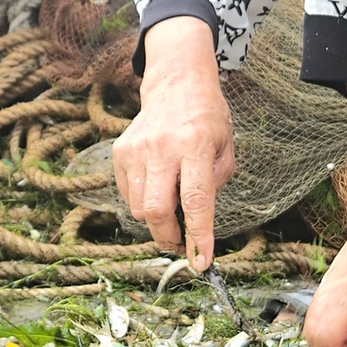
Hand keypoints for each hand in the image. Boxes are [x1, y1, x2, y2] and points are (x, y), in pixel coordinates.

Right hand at [113, 16, 235, 267]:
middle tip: (180, 246)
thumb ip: (216, 182)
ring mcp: (137, 150)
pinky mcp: (120, 152)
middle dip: (168, 239)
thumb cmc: (207, 119)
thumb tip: (198, 219)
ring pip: (138, 208)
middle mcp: (162, 148)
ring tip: (171, 209)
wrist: (176, 84)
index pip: (196, 200)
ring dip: (156, 221)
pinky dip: (142, 202)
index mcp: (195, 146)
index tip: (202, 263)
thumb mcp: (227, 146)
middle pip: (156, 211)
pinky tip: (157, 187)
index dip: (199, 236)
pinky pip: (127, 194)